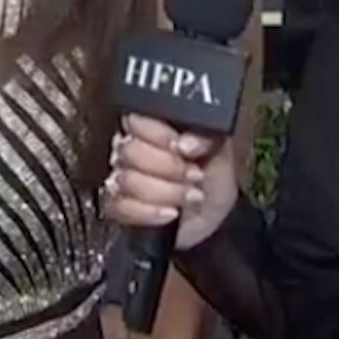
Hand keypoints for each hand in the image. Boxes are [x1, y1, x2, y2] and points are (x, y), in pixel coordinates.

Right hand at [100, 113, 237, 249]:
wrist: (213, 217)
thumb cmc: (213, 179)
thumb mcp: (220, 151)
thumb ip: (205, 137)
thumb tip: (185, 143)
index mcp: (151, 129)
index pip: (136, 122)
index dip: (161, 136)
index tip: (185, 150)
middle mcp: (130, 151)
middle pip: (130, 152)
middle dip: (168, 167)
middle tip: (195, 175)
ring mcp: (120, 179)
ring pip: (126, 181)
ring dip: (165, 192)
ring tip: (190, 196)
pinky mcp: (119, 208)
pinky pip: (120, 207)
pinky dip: (149, 212)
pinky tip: (170, 213)